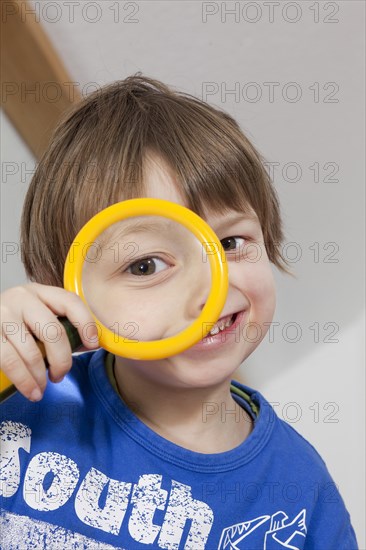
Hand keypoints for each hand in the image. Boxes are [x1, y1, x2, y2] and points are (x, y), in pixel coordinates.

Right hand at [1, 283, 98, 400]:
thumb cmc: (14, 322)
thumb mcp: (36, 315)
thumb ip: (60, 326)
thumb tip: (89, 345)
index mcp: (39, 292)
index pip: (70, 302)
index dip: (86, 324)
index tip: (93, 344)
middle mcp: (21, 298)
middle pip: (53, 332)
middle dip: (62, 360)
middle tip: (60, 375)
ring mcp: (3, 315)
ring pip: (32, 352)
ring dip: (41, 376)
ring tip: (42, 388)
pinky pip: (10, 361)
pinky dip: (24, 381)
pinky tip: (31, 390)